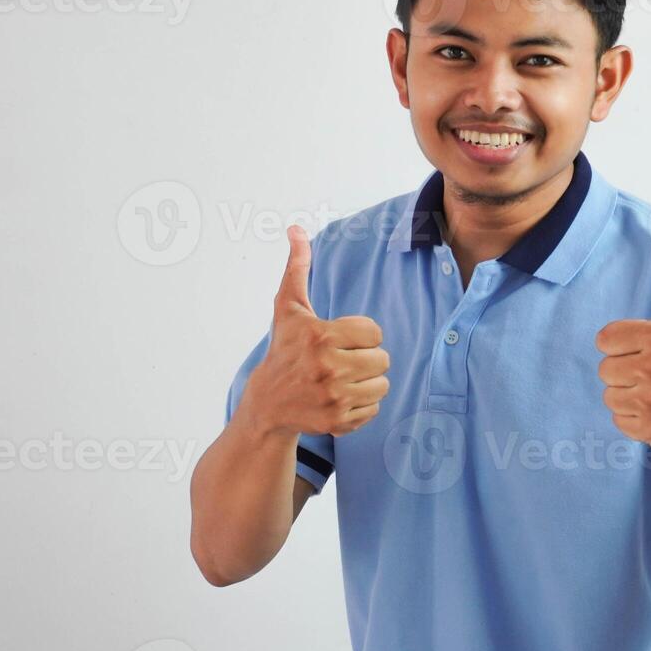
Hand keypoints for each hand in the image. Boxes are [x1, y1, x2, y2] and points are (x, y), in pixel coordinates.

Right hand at [240, 224, 390, 437]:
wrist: (267, 403)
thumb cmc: (283, 349)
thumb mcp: (289, 308)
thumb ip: (298, 268)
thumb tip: (295, 229)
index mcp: (320, 337)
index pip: (375, 332)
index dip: (360, 335)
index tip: (339, 339)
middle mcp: (327, 369)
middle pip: (382, 359)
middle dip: (365, 358)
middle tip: (341, 361)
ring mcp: (333, 398)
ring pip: (383, 385)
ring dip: (367, 381)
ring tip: (342, 379)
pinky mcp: (338, 422)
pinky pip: (374, 408)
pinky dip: (362, 404)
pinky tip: (339, 398)